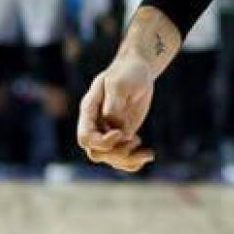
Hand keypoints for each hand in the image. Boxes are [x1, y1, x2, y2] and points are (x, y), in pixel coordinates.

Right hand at [77, 57, 155, 171]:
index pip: (86, 138)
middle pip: (97, 153)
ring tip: (148, 152)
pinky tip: (148, 154)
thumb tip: (115, 127)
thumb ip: (114, 105)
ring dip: (129, 160)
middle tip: (136, 139)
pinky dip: (134, 162)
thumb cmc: (127, 72)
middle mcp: (96, 124)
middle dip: (117, 153)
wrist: (139, 71)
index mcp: (89, 111)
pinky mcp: (122, 136)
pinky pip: (123, 159)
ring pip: (110, 159)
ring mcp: (108, 132)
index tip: (121, 133)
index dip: (102, 142)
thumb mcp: (119, 84)